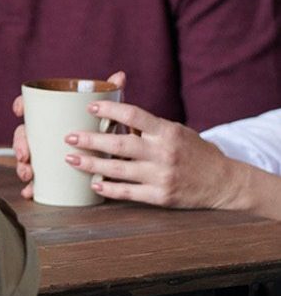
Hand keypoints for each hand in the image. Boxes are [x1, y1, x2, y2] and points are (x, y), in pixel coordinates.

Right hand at [11, 71, 123, 198]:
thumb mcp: (109, 114)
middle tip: (25, 154)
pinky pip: (36, 178)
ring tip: (29, 173)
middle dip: (20, 144)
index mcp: (54, 115)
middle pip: (25, 134)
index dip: (22, 105)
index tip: (20, 110)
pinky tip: (30, 191)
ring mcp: (47, 152)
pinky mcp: (52, 171)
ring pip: (27, 157)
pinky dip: (31, 185)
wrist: (116, 155)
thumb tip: (120, 76)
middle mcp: (46, 133)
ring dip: (23, 166)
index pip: (32, 106)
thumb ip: (112, 95)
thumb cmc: (106, 131)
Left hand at [65, 101, 237, 208]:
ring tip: (71, 159)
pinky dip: (109, 189)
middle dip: (91, 140)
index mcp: (167, 132)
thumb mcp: (176, 130)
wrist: (225, 182)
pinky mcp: (162, 196)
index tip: (90, 106)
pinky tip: (94, 184)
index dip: (110, 109)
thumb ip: (147, 122)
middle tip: (69, 137)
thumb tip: (115, 98)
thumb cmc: (195, 152)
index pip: (135, 115)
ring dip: (92, 164)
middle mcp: (164, 153)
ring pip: (119, 170)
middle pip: (120, 144)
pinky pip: (129, 193)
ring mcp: (162, 176)